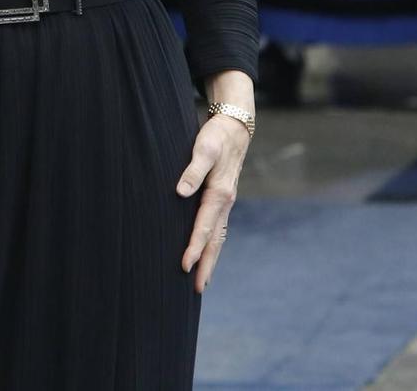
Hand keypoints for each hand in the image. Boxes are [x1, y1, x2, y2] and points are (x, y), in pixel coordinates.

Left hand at [177, 79, 252, 294]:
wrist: (235, 127)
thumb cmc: (216, 137)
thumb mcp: (203, 148)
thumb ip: (192, 170)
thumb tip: (180, 192)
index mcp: (219, 193)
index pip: (204, 226)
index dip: (194, 247)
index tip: (184, 266)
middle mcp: (225, 202)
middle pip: (216, 240)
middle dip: (207, 264)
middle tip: (197, 289)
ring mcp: (226, 202)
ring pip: (219, 236)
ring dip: (211, 258)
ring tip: (202, 280)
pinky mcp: (223, 199)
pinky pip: (219, 228)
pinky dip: (213, 244)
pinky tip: (208, 253)